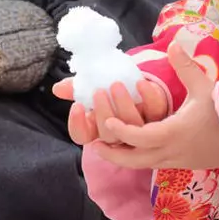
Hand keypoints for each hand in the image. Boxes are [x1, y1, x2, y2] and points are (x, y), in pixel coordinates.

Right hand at [50, 76, 172, 146]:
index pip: (82, 136)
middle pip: (109, 135)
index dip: (77, 125)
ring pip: (132, 126)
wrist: (143, 84)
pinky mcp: (160, 116)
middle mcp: (119, 134)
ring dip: (123, 106)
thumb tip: (58, 88)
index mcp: (98, 128)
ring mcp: (141, 129)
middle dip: (102, 113)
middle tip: (98, 92)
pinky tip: (140, 83)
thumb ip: (77, 88)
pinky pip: (155, 111)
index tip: (77, 106)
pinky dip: (148, 97)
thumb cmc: (114, 88)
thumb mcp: (94, 87)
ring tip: (115, 85)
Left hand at [91, 39, 218, 170]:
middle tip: (94, 144)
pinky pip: (156, 163)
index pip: (140, 137)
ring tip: (109, 145)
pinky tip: (134, 147)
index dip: (121, 132)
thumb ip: (186, 67)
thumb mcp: (207, 87)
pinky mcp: (185, 164)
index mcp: (176, 133)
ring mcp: (179, 161)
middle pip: (135, 160)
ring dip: (126, 156)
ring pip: (144, 164)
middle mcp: (174, 152)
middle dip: (113, 154)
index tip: (106, 123)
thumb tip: (173, 44)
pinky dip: (141, 157)